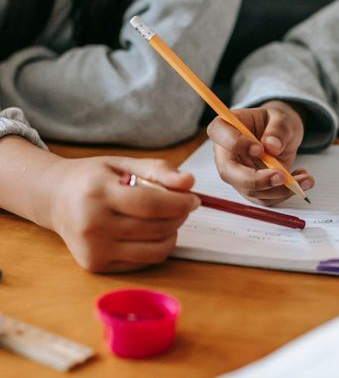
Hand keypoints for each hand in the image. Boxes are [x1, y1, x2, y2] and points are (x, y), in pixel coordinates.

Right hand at [45, 156, 199, 272]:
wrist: (56, 198)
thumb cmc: (93, 179)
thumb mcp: (124, 163)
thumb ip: (158, 170)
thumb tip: (189, 182)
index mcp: (97, 193)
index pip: (150, 204)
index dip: (179, 203)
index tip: (194, 198)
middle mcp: (92, 224)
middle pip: (155, 228)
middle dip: (179, 217)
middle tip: (184, 205)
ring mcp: (93, 249)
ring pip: (154, 250)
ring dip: (172, 234)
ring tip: (168, 219)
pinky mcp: (96, 265)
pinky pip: (143, 261)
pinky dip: (156, 247)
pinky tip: (150, 232)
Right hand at [206, 101, 314, 205]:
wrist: (283, 136)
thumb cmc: (276, 123)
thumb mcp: (281, 118)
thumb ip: (278, 129)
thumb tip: (272, 145)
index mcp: (226, 127)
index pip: (219, 134)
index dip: (236, 143)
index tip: (259, 149)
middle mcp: (226, 154)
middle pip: (229, 172)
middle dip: (256, 180)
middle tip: (282, 176)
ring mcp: (237, 174)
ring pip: (250, 191)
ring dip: (279, 190)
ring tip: (305, 179)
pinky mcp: (251, 188)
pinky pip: (264, 198)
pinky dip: (285, 194)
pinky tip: (300, 180)